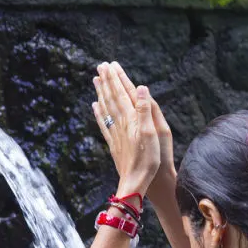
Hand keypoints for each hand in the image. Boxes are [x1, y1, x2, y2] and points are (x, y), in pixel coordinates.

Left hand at [93, 62, 159, 197]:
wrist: (135, 182)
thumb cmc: (148, 160)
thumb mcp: (152, 133)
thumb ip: (144, 109)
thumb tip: (140, 87)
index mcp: (131, 119)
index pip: (122, 93)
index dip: (117, 79)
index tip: (111, 65)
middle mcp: (121, 124)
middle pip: (112, 98)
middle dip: (107, 81)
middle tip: (101, 65)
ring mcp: (115, 134)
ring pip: (106, 108)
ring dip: (101, 93)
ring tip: (96, 80)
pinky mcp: (113, 144)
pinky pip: (104, 124)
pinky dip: (99, 112)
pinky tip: (95, 106)